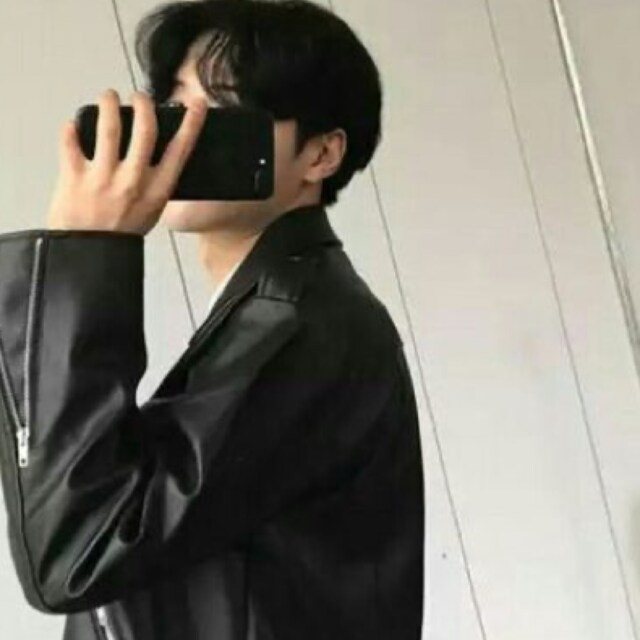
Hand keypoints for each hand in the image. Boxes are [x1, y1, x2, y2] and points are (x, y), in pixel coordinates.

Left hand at [46, 89, 207, 235]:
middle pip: (145, 129)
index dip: (192, 123)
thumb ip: (155, 182)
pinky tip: (74, 125)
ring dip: (108, 103)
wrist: (90, 254)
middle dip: (143, 104)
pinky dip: (71, 128)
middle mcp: (133, 181)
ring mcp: (103, 178)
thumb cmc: (121, 233)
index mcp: (157, 190)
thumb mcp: (151, 209)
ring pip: (108, 127)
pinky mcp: (74, 177)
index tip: (197, 103)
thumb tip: (154, 149)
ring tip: (107, 97)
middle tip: (138, 97)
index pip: (180, 150)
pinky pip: (71, 141)